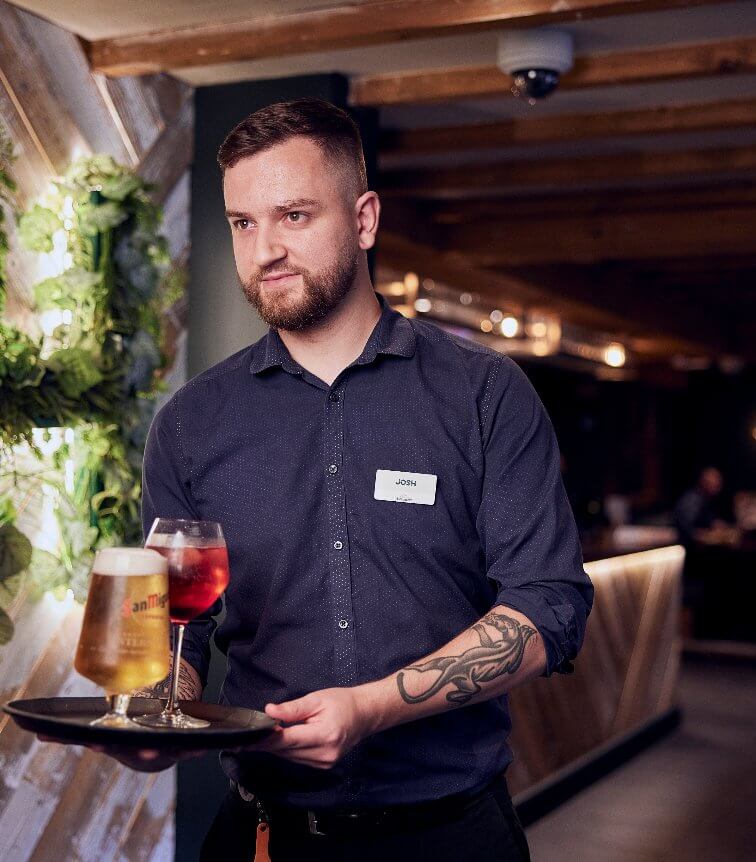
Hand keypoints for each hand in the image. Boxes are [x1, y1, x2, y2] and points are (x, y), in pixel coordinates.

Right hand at [37, 734, 206, 772]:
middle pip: (142, 753)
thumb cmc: (127, 734)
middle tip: (146, 747)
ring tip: (187, 746)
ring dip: (178, 751)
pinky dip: (198, 749)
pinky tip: (206, 746)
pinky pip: (191, 749)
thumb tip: (41, 734)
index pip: (111, 748)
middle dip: (145, 751)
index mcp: (120, 748)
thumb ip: (77, 734)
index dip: (106, 747)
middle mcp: (140, 754)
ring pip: (170, 753)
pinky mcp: (181, 749)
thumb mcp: (105, 732)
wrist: (154, 744)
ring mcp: (162, 753)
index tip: (102, 745)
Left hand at [243, 687, 375, 769]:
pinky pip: (298, 758)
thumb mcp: (317, 699)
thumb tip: (270, 711)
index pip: (287, 740)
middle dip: (268, 742)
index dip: (265, 740)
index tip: (246, 740)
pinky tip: (283, 739)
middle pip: (286, 751)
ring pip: (290, 757)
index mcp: (324, 735)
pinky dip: (288, 749)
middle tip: (251, 734)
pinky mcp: (323, 765)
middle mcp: (324, 754)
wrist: (365, 714)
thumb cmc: (342, 702)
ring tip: (265, 734)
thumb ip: (293, 708)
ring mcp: (324, 763)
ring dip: (277, 746)